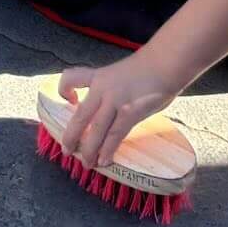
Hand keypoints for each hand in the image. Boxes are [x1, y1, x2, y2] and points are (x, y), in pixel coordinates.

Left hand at [56, 56, 178, 170]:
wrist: (163, 63)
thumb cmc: (145, 68)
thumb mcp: (119, 74)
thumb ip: (111, 90)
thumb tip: (108, 110)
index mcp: (98, 76)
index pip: (72, 77)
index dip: (64, 89)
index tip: (69, 101)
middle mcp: (102, 88)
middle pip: (81, 114)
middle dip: (71, 135)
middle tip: (66, 150)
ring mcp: (115, 101)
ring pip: (96, 129)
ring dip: (89, 149)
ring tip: (86, 163)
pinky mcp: (129, 113)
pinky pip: (115, 134)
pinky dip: (108, 150)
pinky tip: (104, 160)